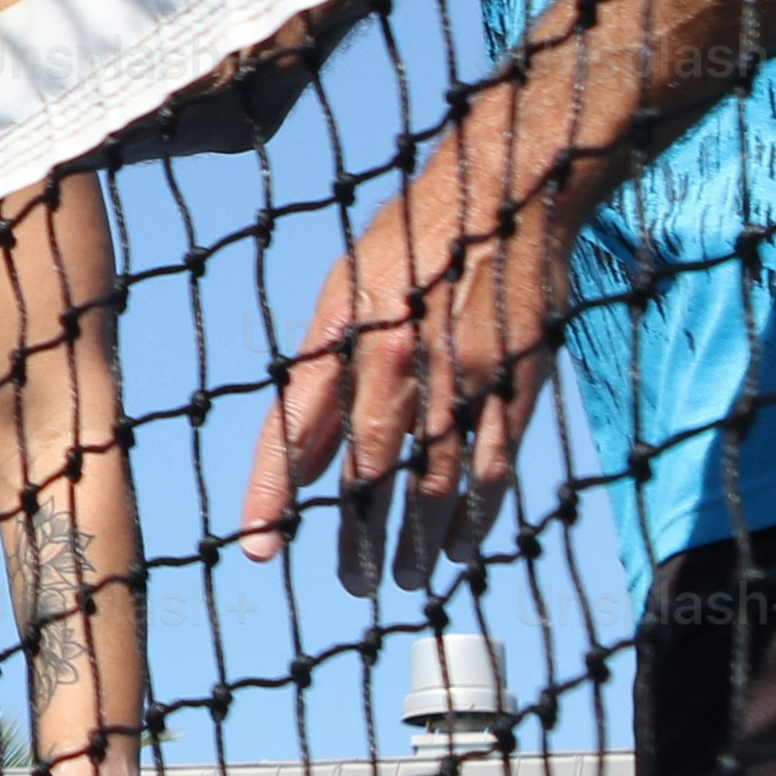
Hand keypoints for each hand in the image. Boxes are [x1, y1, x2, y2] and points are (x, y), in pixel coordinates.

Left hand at [241, 117, 582, 590]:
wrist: (506, 191)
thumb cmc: (411, 242)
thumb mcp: (345, 293)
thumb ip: (322, 377)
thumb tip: (302, 459)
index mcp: (347, 333)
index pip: (295, 427)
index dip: (272, 490)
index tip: (258, 546)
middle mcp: (400, 358)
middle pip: (369, 471)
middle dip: (357, 537)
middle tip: (351, 584)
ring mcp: (464, 374)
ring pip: (436, 482)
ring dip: (416, 538)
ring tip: (400, 577)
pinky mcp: (517, 382)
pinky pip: (494, 466)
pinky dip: (477, 515)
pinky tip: (461, 548)